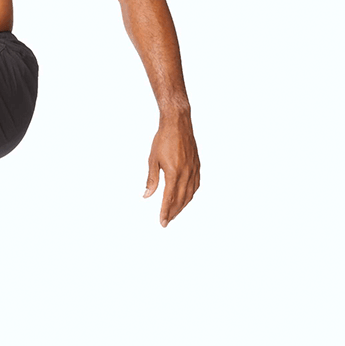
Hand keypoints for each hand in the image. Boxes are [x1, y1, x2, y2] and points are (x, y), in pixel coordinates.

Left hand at [142, 111, 200, 226]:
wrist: (178, 123)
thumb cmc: (164, 139)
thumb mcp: (153, 160)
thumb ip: (152, 179)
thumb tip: (147, 195)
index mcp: (174, 173)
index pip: (169, 198)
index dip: (165, 212)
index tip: (162, 222)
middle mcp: (186, 173)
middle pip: (180, 200)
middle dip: (173, 212)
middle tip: (167, 221)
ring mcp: (193, 170)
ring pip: (190, 194)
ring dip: (182, 206)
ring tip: (175, 213)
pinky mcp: (197, 166)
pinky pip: (196, 185)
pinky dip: (191, 195)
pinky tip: (186, 198)